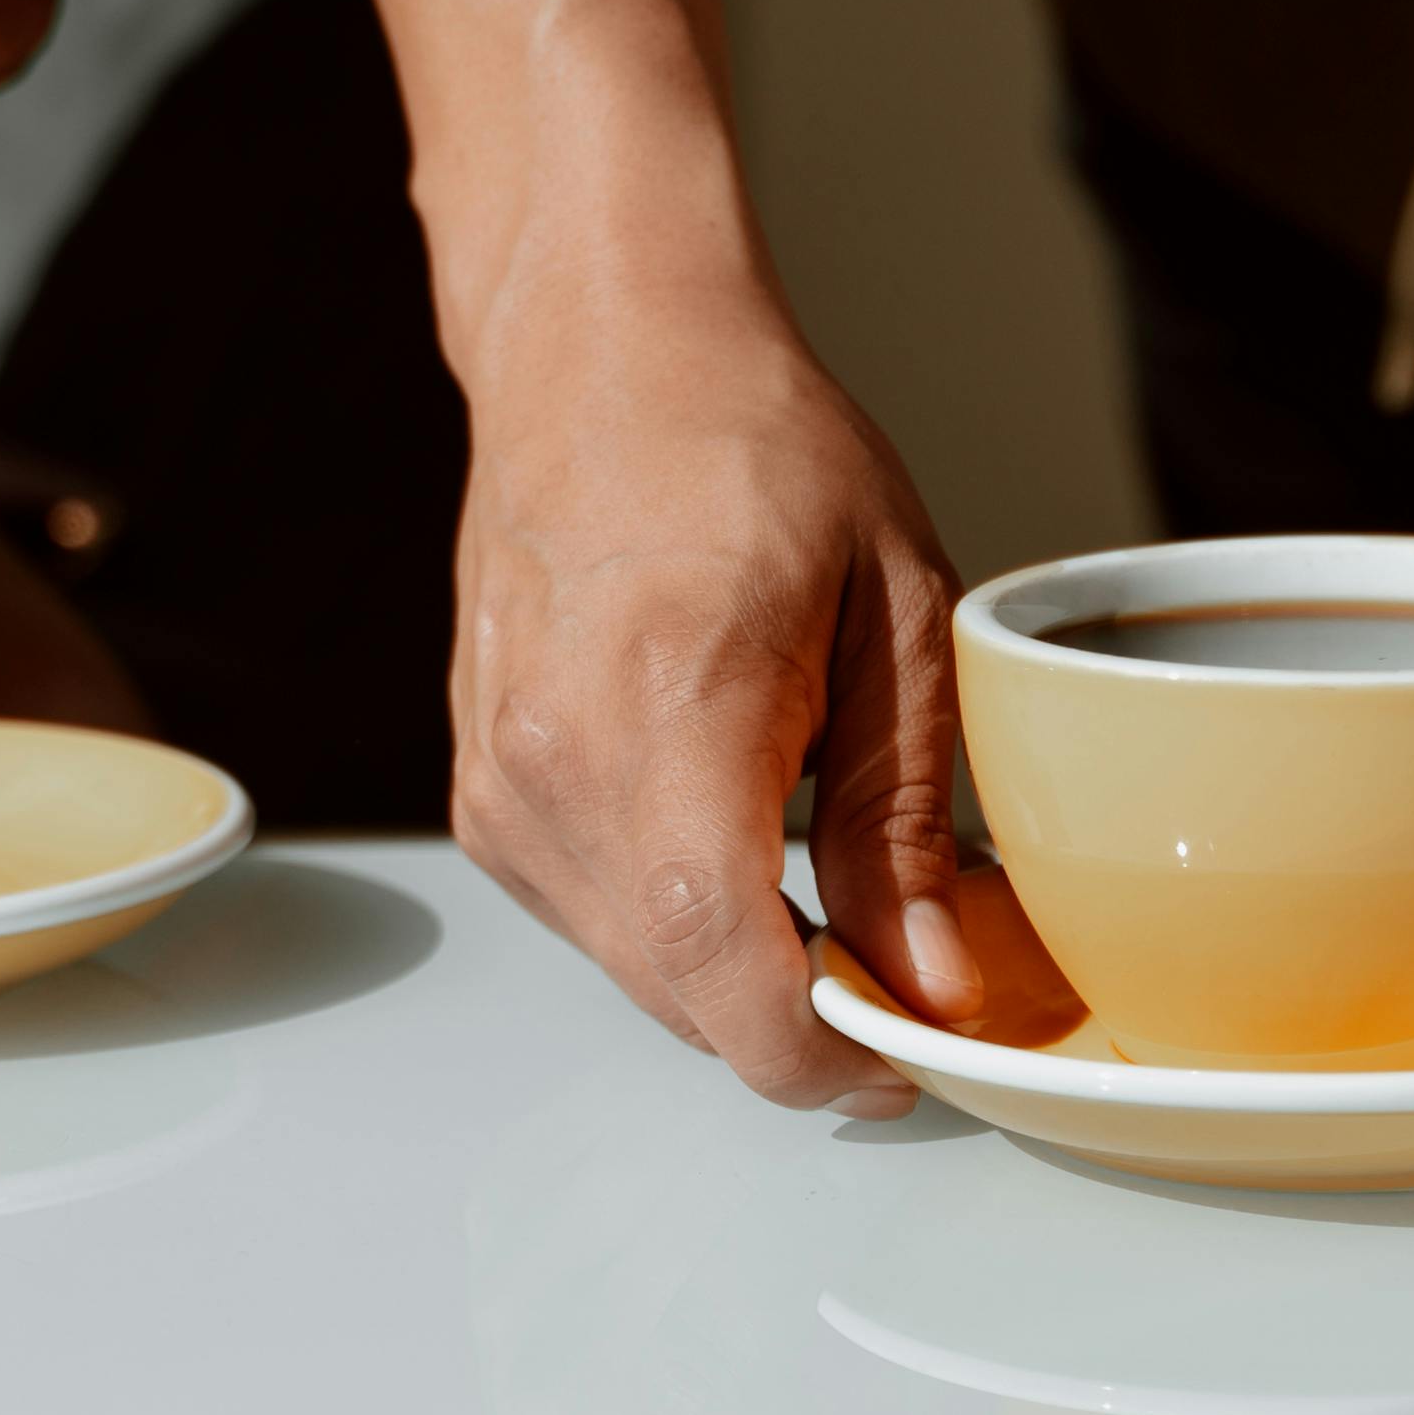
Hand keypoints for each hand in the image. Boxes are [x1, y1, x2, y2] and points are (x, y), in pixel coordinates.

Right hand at [446, 274, 978, 1113]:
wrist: (600, 358)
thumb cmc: (755, 451)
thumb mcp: (891, 614)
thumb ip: (903, 817)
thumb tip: (929, 979)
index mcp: (669, 715)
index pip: (722, 971)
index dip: (821, 1056)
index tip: (904, 1054)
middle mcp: (556, 771)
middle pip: (684, 996)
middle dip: (802, 1019)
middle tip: (907, 971)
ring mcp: (503, 790)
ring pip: (637, 972)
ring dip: (741, 972)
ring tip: (831, 888)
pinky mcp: (484, 796)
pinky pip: (595, 919)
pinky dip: (679, 920)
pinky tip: (742, 837)